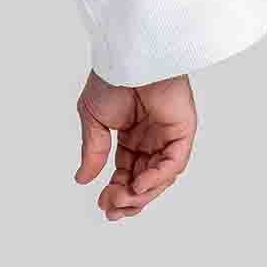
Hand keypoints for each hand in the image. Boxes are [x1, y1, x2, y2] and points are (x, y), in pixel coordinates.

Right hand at [75, 70, 196, 220]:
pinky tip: (139, 186)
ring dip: (142, 193)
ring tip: (122, 200)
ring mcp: (169, 136)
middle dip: (128, 198)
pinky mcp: (183, 131)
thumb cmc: (111, 77)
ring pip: (160, 177)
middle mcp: (152, 139)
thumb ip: (92, 151)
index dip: (115, 190)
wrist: (126, 56)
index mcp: (132, 136)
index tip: (103, 204)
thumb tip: (82, 179)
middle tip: (112, 210)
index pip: (126, 172)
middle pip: (144, 179)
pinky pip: (174, 162)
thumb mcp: (93, 120)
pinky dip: (158, 177)